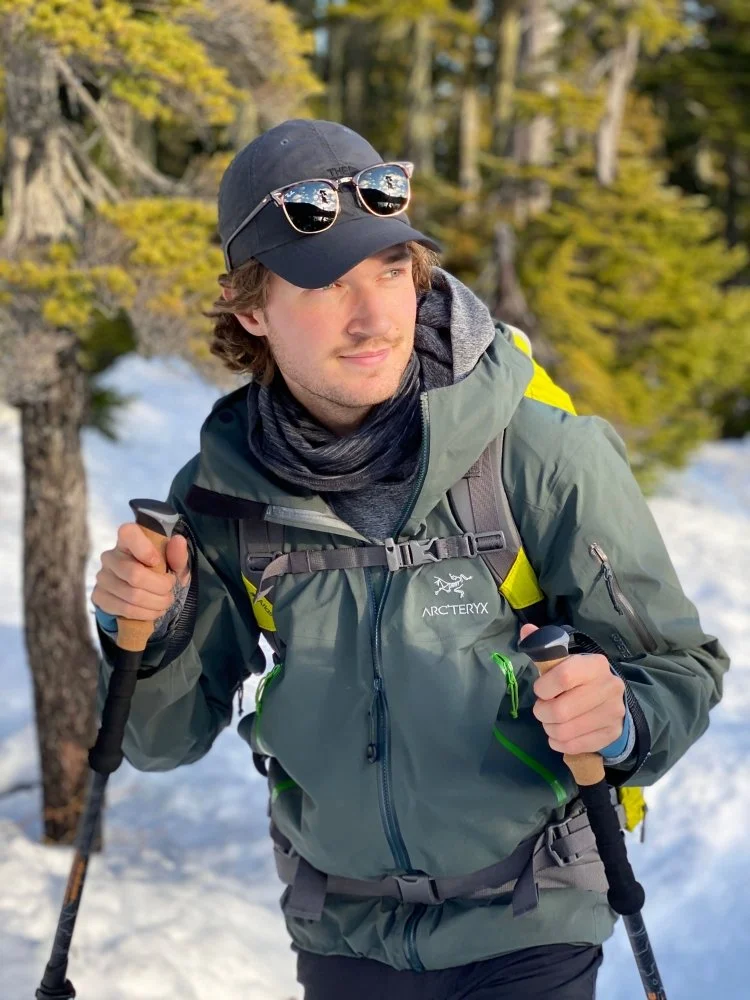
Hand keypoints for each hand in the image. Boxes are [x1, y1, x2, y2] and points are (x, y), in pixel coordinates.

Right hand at [92, 523, 190, 622]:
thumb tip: (178, 540)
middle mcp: (110, 556)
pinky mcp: (99, 596)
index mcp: (128, 540)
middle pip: (135, 574)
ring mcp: (102, 577)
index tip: (157, 562)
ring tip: (165, 602)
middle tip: (170, 591)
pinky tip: (153, 611)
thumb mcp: (174, 565)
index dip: (144, 549)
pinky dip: (145, 613)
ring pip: (132, 595)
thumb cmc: (159, 573)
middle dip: (160, 587)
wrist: (142, 594)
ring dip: (156, 603)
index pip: (128, 533)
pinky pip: (124, 609)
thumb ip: (177, 555)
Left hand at [520, 623, 625, 755]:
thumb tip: (526, 630)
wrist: (608, 699)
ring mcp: (613, 713)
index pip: (563, 677)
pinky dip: (559, 743)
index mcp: (595, 665)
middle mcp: (609, 687)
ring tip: (551, 721)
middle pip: (561, 710)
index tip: (540, 690)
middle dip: (542, 712)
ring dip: (549, 728)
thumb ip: (542, 648)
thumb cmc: (578, 678)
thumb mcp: (561, 662)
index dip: (544, 687)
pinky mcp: (611, 734)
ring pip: (565, 731)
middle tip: (542, 709)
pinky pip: (574, 746)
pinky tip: (558, 734)